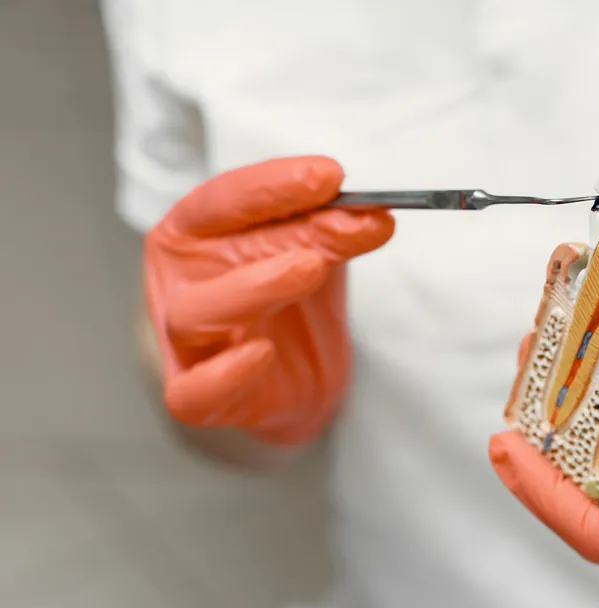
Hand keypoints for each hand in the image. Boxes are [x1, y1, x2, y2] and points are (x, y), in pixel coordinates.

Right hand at [144, 156, 393, 444]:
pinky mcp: (194, 392)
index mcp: (196, 231)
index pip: (224, 198)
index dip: (274, 184)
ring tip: (310, 269)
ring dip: (255, 289)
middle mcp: (180, 279)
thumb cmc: (288, 298)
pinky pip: (194, 390)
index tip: (331, 175)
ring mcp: (181, 338)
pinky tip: (262, 354)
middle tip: (339, 224)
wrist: (292, 372)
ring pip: (195, 314)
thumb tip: (371, 214)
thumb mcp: (315, 254)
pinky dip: (225, 374)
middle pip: (212, 250)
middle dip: (278, 233)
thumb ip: (333, 232)